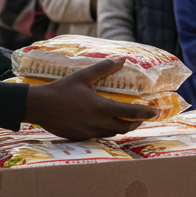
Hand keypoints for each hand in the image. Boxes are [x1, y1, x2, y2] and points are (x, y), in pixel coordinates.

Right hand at [21, 59, 157, 139]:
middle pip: (126, 127)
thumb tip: (122, 59)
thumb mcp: (83, 76)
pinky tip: (106, 122)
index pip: (131, 113)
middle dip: (137, 122)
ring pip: (114, 133)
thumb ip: (104, 68)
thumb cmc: (61, 90)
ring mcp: (89, 132)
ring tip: (127, 118)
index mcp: (101, 108)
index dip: (147, 113)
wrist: (38, 106)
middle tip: (143, 115)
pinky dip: (109, 130)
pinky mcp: (81, 137)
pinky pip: (100, 136)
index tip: (156, 111)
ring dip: (123, 126)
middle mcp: (98, 123)